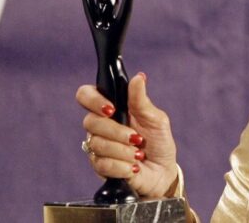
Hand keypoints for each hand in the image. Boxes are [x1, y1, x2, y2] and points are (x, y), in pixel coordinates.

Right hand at [76, 73, 178, 197]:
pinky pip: (101, 163)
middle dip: (116, 132)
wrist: (162, 171)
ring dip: (122, 150)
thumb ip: (141, 100)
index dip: (93, 100)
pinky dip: (122, 166)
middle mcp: (101, 125)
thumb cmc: (158, 141)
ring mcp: (98, 146)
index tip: (111, 109)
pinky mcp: (99, 166)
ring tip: (138, 154)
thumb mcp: (155, 119)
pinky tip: (133, 166)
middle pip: (90, 122)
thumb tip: (139, 77)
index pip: (86, 95)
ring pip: (96, 144)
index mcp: (113, 108)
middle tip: (136, 138)